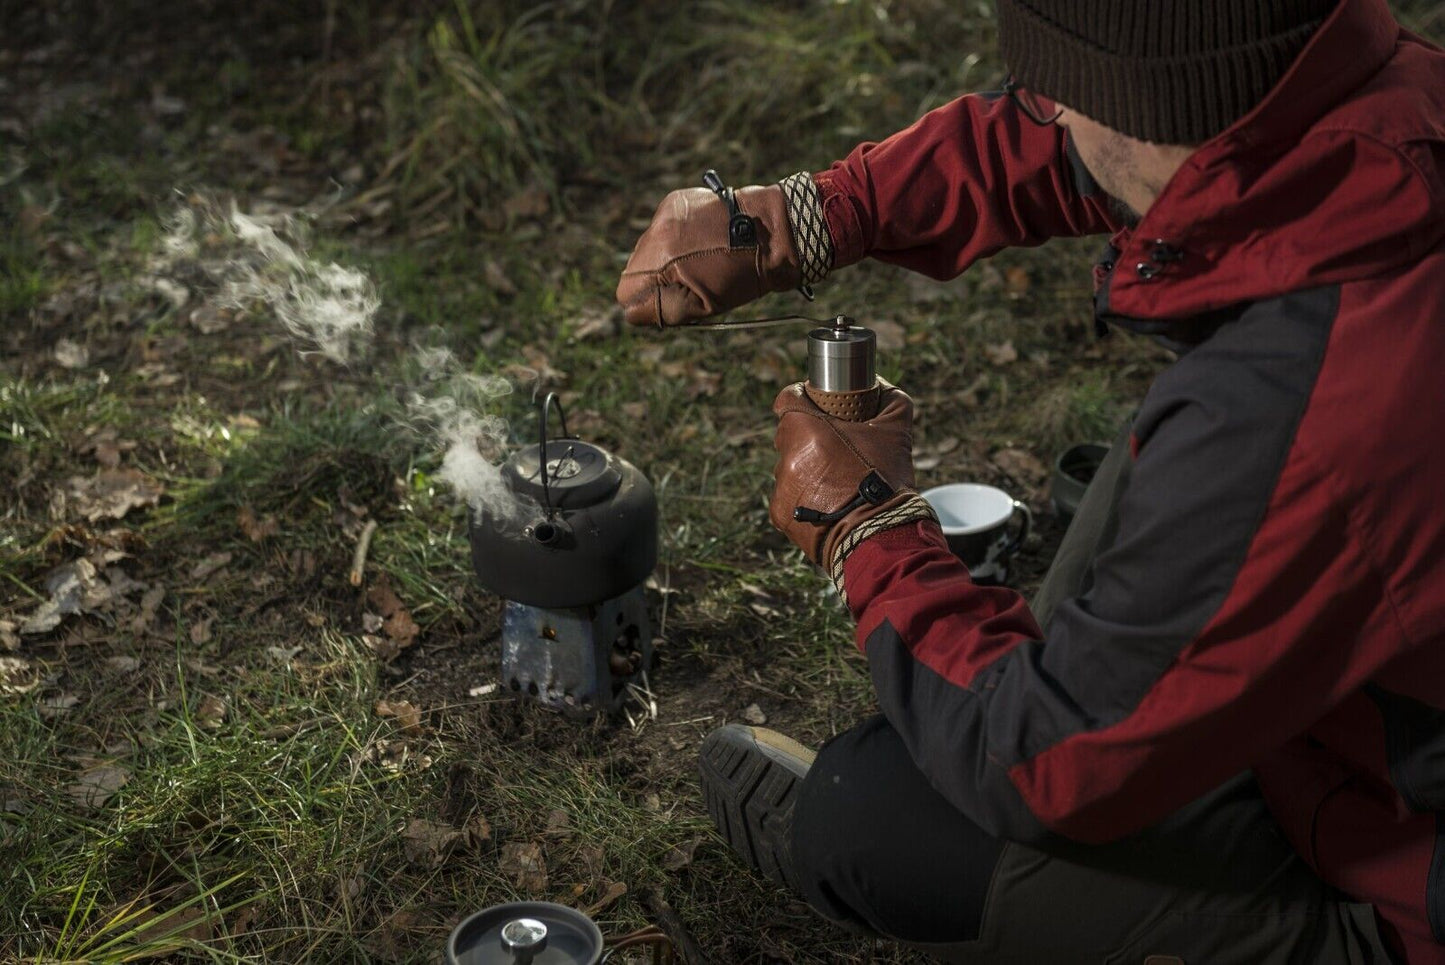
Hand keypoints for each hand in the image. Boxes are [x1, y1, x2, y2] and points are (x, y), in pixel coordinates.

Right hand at [616, 184, 800, 327]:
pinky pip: (661, 229)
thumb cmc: (742, 275)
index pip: (625, 290)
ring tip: (697, 261)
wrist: (773, 232)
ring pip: (646, 248)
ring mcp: (665, 213)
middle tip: (688, 282)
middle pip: (634, 268)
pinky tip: (699, 242)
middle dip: (655, 281)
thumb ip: (662, 310)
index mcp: (662, 259)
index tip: (668, 302)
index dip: (644, 303)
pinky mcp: (675, 201)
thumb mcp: (703, 305)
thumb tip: (633, 310)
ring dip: (664, 260)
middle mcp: (657, 231)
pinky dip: (674, 239)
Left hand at [770, 382, 937, 587]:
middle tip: (834, 447)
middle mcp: (787, 455)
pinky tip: (826, 502)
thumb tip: (882, 387)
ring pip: (788, 467)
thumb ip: (890, 400)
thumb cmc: (885, 481)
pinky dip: (802, 497)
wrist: (878, 536)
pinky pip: (787, 496)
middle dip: (807, 436)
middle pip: (788, 434)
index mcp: (806, 427)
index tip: (817, 405)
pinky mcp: (779, 514)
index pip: (788, 398)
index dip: (803, 398)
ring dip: (804, 468)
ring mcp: (781, 486)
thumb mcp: (896, 432)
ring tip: (834, 480)